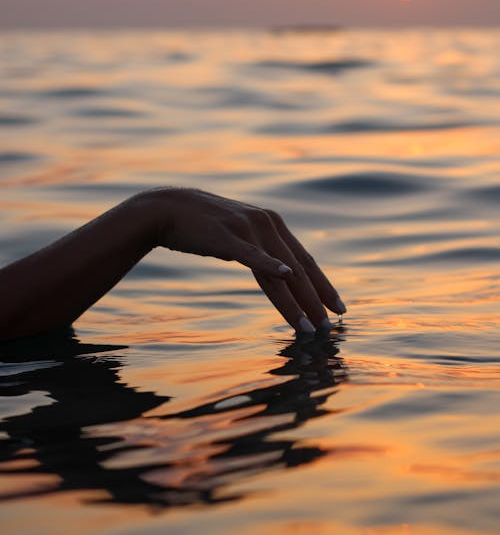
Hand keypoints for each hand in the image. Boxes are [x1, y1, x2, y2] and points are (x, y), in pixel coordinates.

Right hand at [149, 187, 345, 332]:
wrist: (167, 209)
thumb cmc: (203, 227)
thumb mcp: (238, 236)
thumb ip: (258, 248)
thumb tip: (276, 272)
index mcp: (272, 224)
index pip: (305, 260)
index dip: (323, 286)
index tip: (337, 308)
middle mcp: (266, 224)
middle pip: (299, 268)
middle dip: (316, 299)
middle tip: (330, 324)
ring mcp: (248, 229)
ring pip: (280, 271)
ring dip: (297, 300)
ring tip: (310, 324)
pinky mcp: (228, 237)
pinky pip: (253, 256)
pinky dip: (270, 266)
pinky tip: (285, 276)